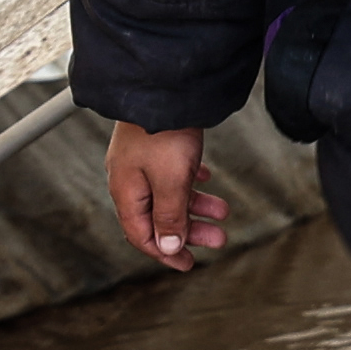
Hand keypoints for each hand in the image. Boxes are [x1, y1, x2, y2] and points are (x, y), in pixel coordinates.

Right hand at [107, 119, 227, 268]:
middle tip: (218, 239)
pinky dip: (191, 180)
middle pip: (159, 216)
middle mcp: (130, 177)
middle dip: (189, 230)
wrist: (165, 84)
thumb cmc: (164, 132)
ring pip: (170, 193)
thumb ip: (170, 215)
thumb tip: (167, 247)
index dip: (164, 253)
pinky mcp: (156, 143)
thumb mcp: (171, 181)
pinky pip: (173, 171)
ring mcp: (142, 159)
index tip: (188, 264)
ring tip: (223, 210)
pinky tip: (206, 180)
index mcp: (126, 191)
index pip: (141, 235)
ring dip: (196, 205)